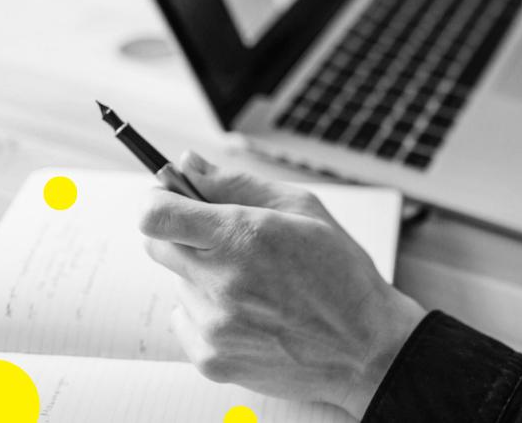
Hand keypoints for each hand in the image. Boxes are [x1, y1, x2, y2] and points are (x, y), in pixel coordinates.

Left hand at [138, 152, 425, 419]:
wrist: (366, 348)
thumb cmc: (343, 274)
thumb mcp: (303, 208)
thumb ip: (237, 183)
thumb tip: (189, 164)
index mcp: (241, 236)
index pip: (156, 214)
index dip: (157, 199)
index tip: (171, 196)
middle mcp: (219, 281)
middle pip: (159, 246)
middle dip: (184, 234)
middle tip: (227, 239)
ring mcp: (212, 325)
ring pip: (180, 283)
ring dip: (205, 275)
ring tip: (258, 284)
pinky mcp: (211, 358)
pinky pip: (188, 320)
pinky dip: (210, 312)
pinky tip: (253, 312)